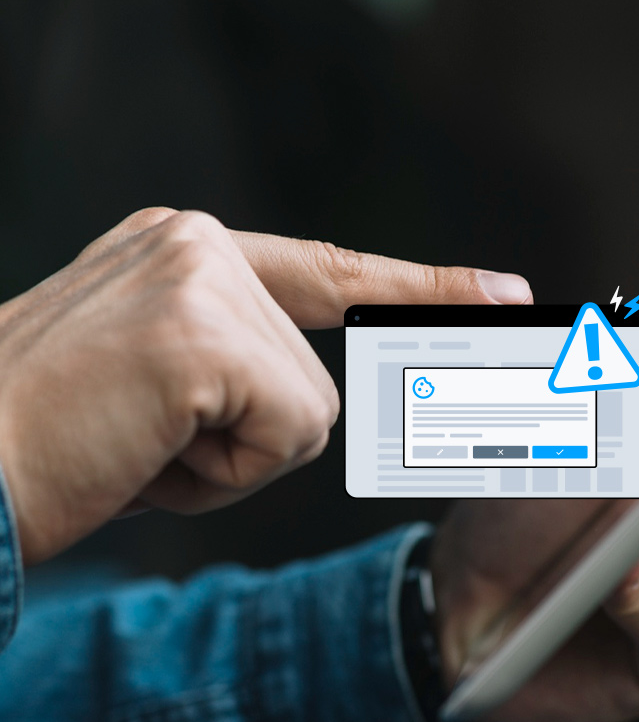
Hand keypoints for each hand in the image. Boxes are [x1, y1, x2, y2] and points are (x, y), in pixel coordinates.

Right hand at [0, 207, 531, 562]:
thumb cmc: (48, 446)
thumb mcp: (153, 385)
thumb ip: (236, 365)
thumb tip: (317, 399)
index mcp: (186, 252)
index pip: (333, 270)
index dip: (424, 287)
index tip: (506, 292)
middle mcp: (197, 244)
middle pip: (319, 375)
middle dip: (254, 436)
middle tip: (149, 440)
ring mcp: (200, 278)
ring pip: (309, 413)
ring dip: (231, 461)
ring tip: (137, 448)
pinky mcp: (201, 332)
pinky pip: (288, 435)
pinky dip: (223, 477)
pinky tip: (145, 457)